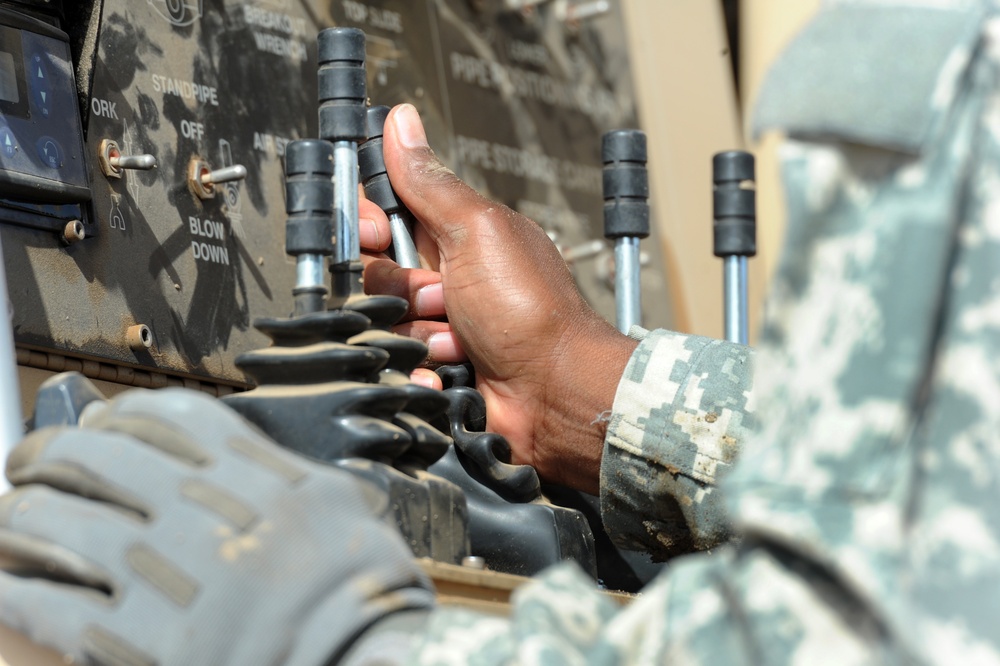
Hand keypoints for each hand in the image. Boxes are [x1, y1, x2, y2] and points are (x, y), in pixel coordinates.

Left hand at [0, 383, 431, 664]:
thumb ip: (279, 470)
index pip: (160, 415)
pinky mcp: (129, 641)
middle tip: (32, 463)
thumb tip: (232, 454)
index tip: (101, 425)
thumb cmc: (364, 594)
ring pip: (47, 521)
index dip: (116, 415)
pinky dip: (14, 587)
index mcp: (251, 471)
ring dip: (18, 515)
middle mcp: (198, 509)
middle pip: (88, 456)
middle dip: (45, 454)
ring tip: (15, 520)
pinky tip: (11, 584)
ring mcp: (159, 574)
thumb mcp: (339, 505)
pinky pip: (40, 602)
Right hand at [360, 104, 637, 493]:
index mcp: (454, 232)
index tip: (376, 234)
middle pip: (376, 272)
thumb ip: (430, 182)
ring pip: (385, 320)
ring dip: (422, 333)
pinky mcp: (435, 362)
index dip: (369, 225)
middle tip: (447, 297)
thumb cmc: (532, 309)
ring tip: (464, 339)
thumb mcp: (478, 231)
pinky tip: (454, 368)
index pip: (382, 213)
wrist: (555, 390)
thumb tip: (402, 120)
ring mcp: (440, 322)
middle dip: (407, 290)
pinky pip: (396, 361)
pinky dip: (422, 368)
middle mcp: (444, 274)